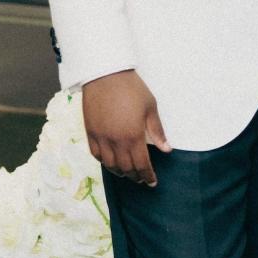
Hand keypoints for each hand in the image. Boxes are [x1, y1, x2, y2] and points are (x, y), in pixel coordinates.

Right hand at [82, 69, 169, 185]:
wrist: (105, 75)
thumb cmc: (131, 89)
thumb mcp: (150, 108)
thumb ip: (157, 131)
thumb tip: (167, 149)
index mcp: (133, 136)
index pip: (142, 164)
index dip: (148, 175)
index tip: (152, 182)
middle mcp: (116, 141)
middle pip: (126, 168)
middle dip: (136, 176)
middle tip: (142, 179)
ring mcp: (101, 138)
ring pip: (110, 165)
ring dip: (120, 172)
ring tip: (128, 174)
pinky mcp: (90, 133)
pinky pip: (96, 155)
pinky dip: (105, 162)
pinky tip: (111, 163)